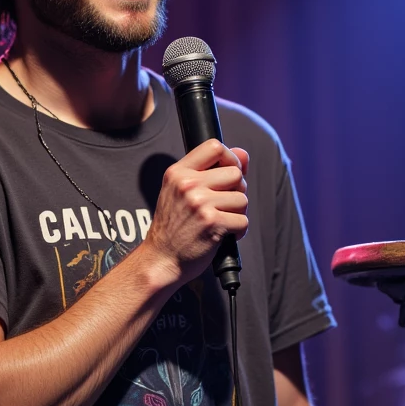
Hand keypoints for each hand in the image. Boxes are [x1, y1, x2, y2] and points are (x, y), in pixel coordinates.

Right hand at [143, 140, 249, 287]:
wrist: (161, 259)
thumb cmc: (174, 226)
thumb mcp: (181, 191)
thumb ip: (212, 170)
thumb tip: (243, 154)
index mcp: (178, 172)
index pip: (215, 146)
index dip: (230, 158)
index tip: (228, 175)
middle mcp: (187, 184)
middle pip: (235, 174)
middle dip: (236, 192)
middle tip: (223, 206)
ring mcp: (199, 203)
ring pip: (242, 199)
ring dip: (237, 214)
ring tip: (220, 222)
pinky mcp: (212, 223)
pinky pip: (243, 221)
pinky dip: (238, 231)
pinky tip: (223, 235)